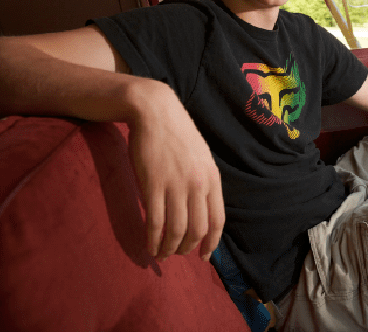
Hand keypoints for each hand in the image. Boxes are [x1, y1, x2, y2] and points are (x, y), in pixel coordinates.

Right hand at [126, 81, 224, 261]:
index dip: (211, 243)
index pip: (218, 220)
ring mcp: (175, 185)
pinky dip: (153, 239)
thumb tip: (201, 210)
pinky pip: (155, 222)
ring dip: (169, 248)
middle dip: (187, 248)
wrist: (155, 112)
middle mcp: (198, 184)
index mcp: (212, 178)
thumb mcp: (201, 157)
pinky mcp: (152, 185)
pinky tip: (150, 246)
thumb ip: (203, 182)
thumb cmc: (177, 134)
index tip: (203, 256)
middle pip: (197, 229)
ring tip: (162, 254)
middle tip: (178, 253)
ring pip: (176, 230)